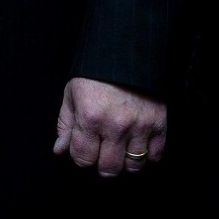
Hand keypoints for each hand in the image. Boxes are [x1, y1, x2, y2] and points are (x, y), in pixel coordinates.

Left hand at [52, 77, 166, 176]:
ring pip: (133, 166)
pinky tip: (138, 143)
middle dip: (102, 164)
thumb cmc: (95, 72)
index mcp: (90, 117)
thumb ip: (66, 124)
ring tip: (120, 148)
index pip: (83, 158)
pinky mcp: (159, 122)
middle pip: (108, 169)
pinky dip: (148, 155)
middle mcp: (115, 125)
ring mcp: (140, 125)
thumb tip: (60, 150)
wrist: (126, 49)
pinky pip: (155, 155)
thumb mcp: (72, 93)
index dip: (81, 156)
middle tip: (102, 150)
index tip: (84, 147)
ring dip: (125, 161)